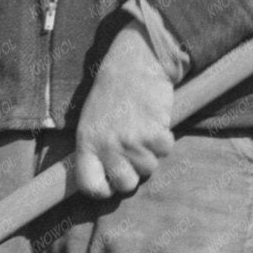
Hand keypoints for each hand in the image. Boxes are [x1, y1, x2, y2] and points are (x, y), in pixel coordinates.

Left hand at [72, 18, 174, 197]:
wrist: (134, 63)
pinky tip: (156, 120)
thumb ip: (95, 149)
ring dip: (151, 152)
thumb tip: (105, 180)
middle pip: (126, 184)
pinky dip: (166, 138)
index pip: (89, 185)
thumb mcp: (91, 120)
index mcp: (86, 142)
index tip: (112, 183)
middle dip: (134, 172)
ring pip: (150, 168)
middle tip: (135, 152)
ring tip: (144, 128)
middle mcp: (106, 145)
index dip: (103, 189)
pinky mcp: (153, 132)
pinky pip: (165, 151)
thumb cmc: (113, 92)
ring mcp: (130, 140)